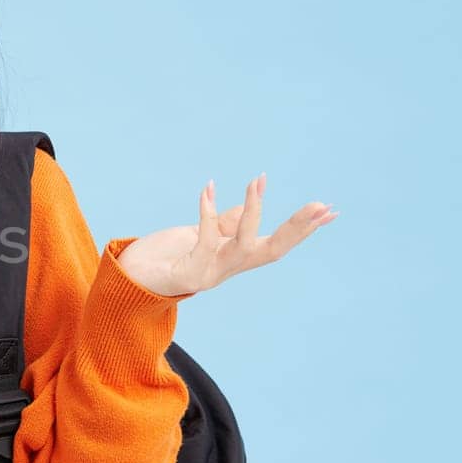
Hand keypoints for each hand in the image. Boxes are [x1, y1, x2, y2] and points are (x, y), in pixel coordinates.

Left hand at [116, 173, 336, 297]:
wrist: (130, 282)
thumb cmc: (165, 258)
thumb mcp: (200, 236)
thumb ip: (224, 224)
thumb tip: (246, 209)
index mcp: (236, 259)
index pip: (278, 243)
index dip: (304, 230)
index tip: (331, 211)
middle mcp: (229, 268)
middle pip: (274, 249)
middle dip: (298, 228)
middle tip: (320, 205)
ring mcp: (211, 273)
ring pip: (243, 245)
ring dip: (253, 212)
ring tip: (257, 181)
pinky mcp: (189, 272)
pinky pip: (204, 239)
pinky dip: (206, 212)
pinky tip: (206, 188)